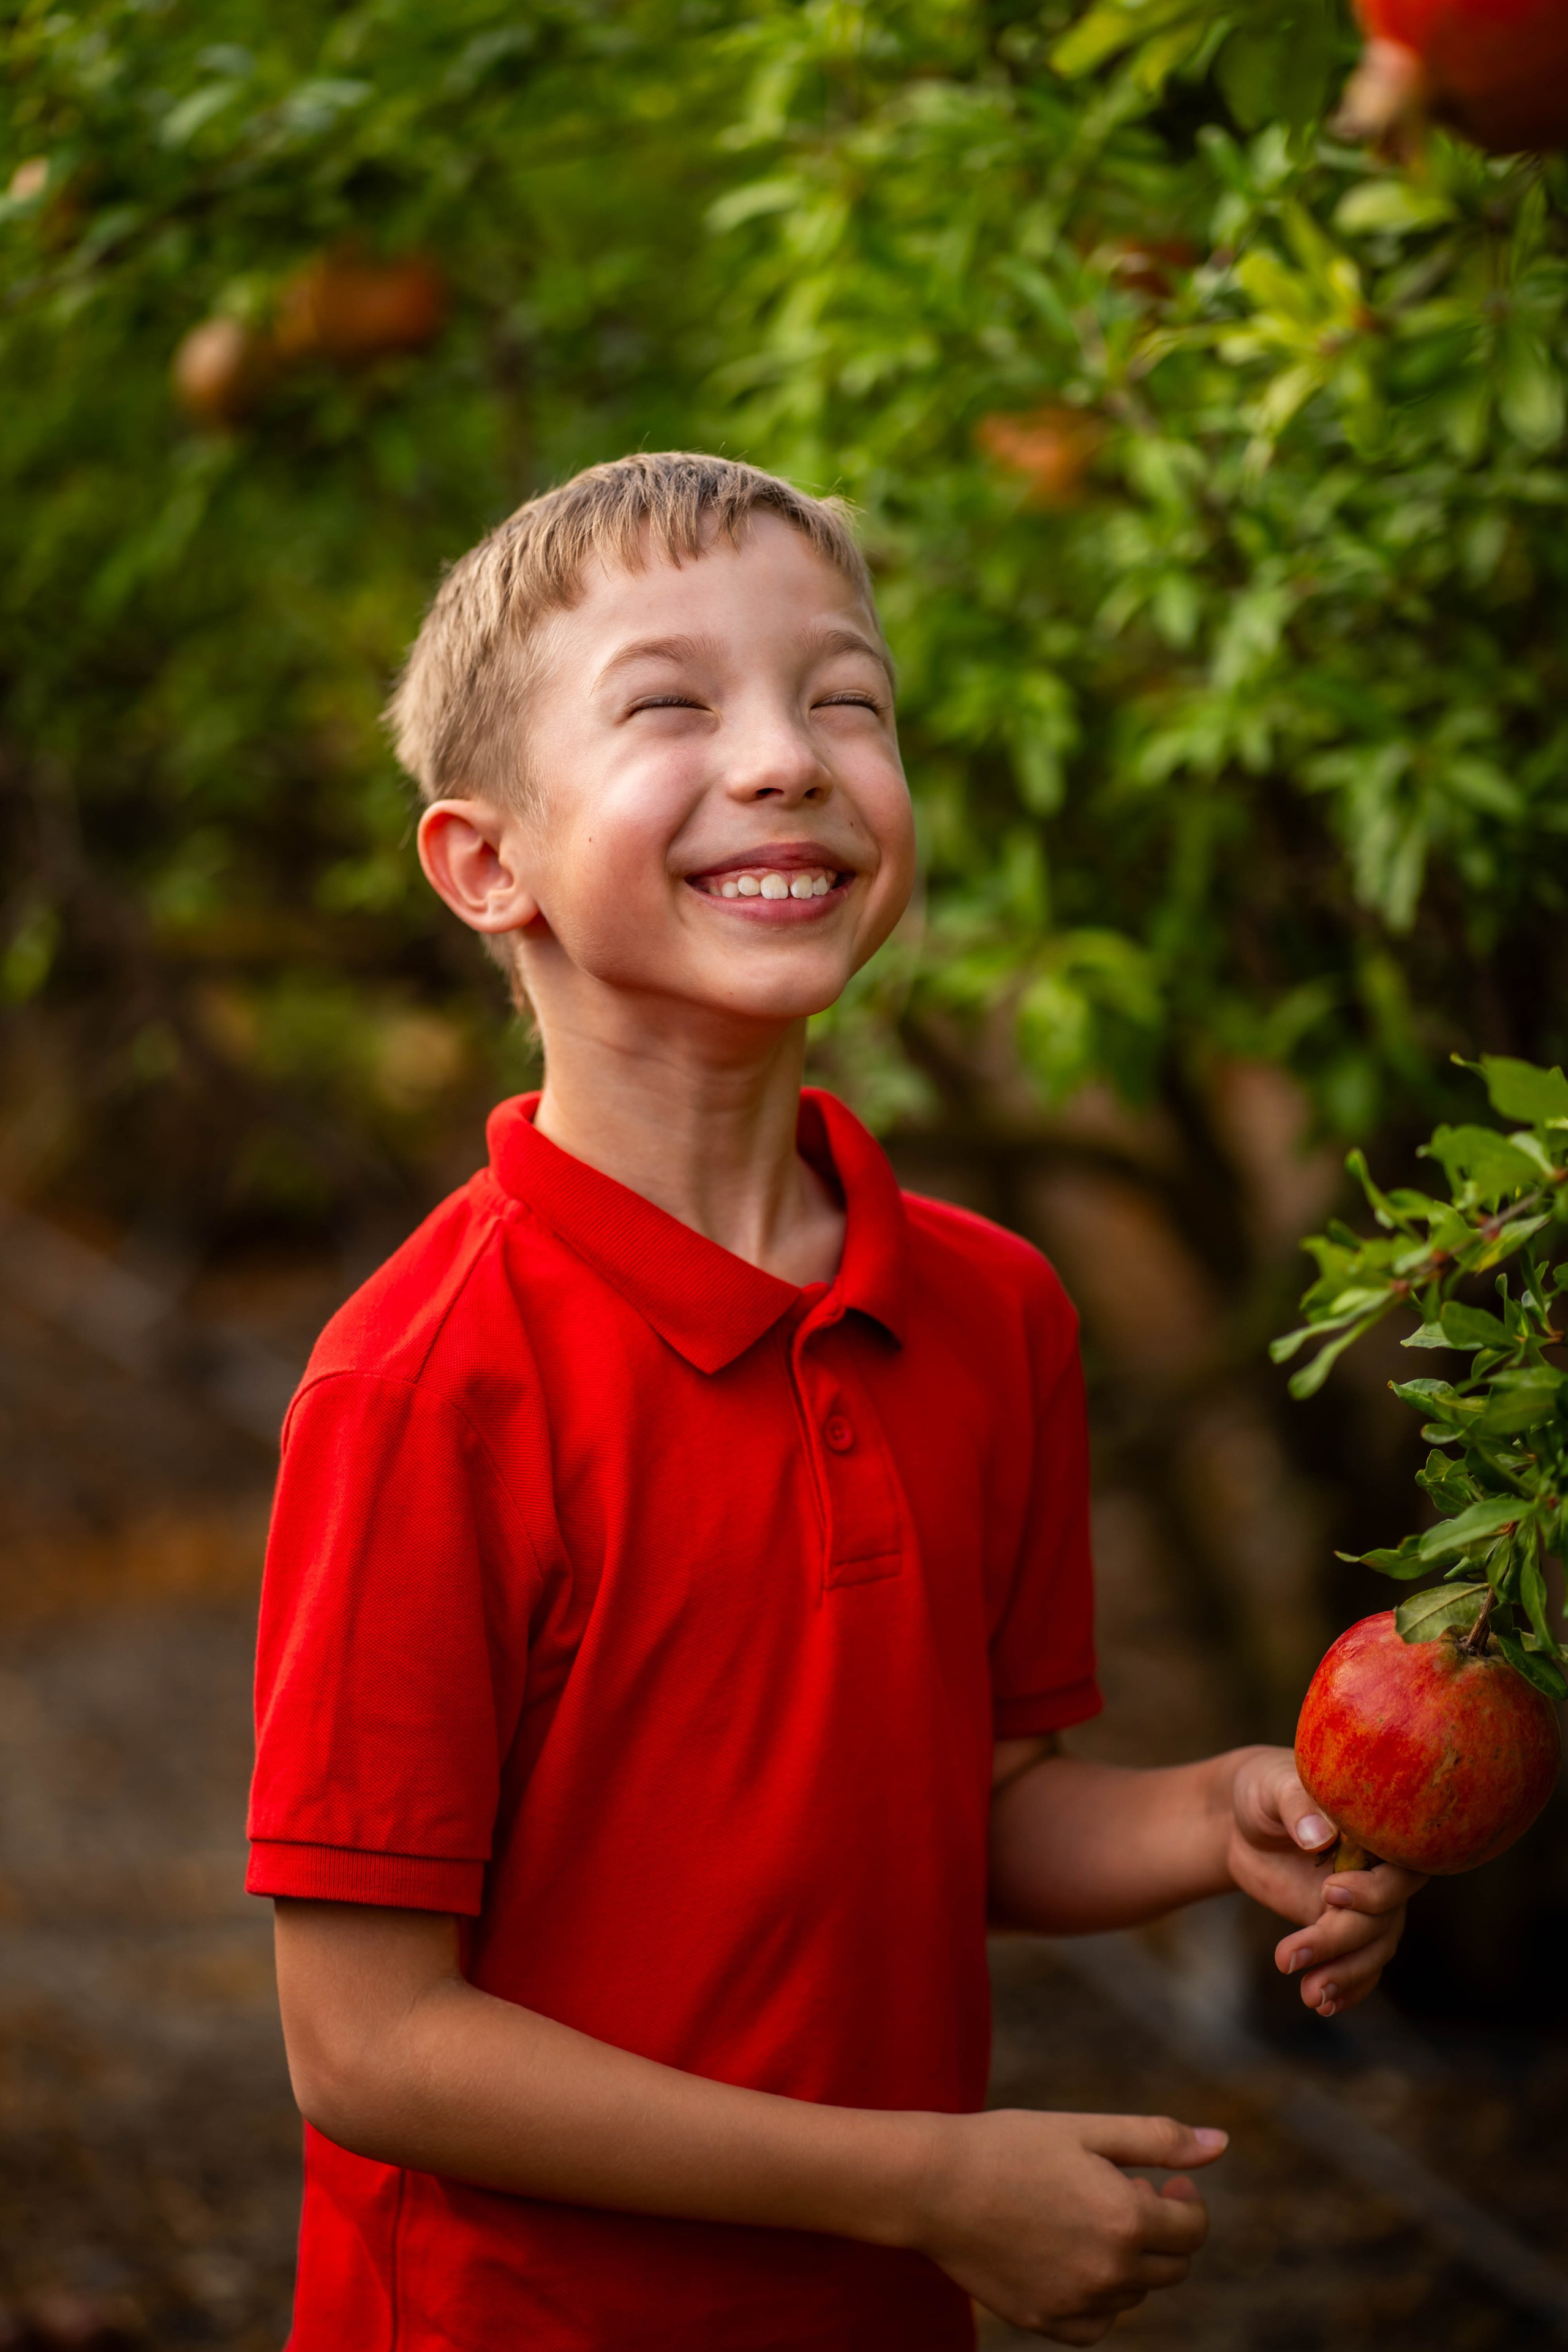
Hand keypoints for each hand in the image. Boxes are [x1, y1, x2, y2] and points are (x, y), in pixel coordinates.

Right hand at [911, 2108, 1223, 2343]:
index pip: (1193, 2229)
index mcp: (1127, 2221)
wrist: (934, 2186)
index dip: (1185, 2199)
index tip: (1161, 2179)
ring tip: (1084, 2217)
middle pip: (1171, 2267)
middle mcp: (1110, 2274)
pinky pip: (1098, 2324)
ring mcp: (1078, 2304)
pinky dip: (1097, 2297)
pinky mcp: (1047, 2324)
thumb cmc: (1012, 2146)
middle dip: (1161, 2230)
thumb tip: (1222, 2143)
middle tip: (1122, 2192)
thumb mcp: (1088, 2130)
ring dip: (1128, 2261)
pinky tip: (1068, 2257)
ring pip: (1134, 2294)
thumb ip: (1159, 2140)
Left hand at [1226, 1746, 1426, 2016]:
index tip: (1329, 1893)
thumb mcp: (1273, 1787)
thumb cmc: (1265, 1789)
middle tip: (1289, 1956)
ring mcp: (1365, 1904)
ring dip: (1345, 1975)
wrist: (1243, 1820)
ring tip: (1308, 1995)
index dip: (1374, 1889)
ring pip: (1373, 1948)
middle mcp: (1380, 1871)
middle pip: (1382, 1917)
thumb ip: (1298, 1807)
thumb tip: (1318, 1838)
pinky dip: (1349, 1988)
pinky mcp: (1342, 1926)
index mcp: (1377, 1830)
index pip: (1400, 1867)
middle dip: (1340, 1942)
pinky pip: (1361, 1964)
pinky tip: (1322, 2004)